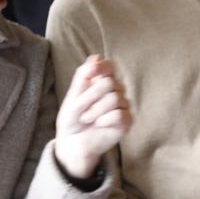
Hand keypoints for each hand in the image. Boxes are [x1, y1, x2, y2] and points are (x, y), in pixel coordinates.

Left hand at [53, 55, 130, 180]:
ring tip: (87, 119)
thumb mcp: (73, 94)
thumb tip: (96, 57)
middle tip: (81, 109)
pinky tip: (99, 125)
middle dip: (90, 97)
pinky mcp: (127, 121)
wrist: (72, 141)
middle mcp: (115, 91)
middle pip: (109, 83)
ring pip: (114, 99)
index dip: (101, 67)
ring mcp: (123, 106)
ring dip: (95, 111)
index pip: (109, 66)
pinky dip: (104, 120)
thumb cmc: (72, 118)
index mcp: (102, 82)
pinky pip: (119, 114)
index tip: (90, 73)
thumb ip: (84, 75)